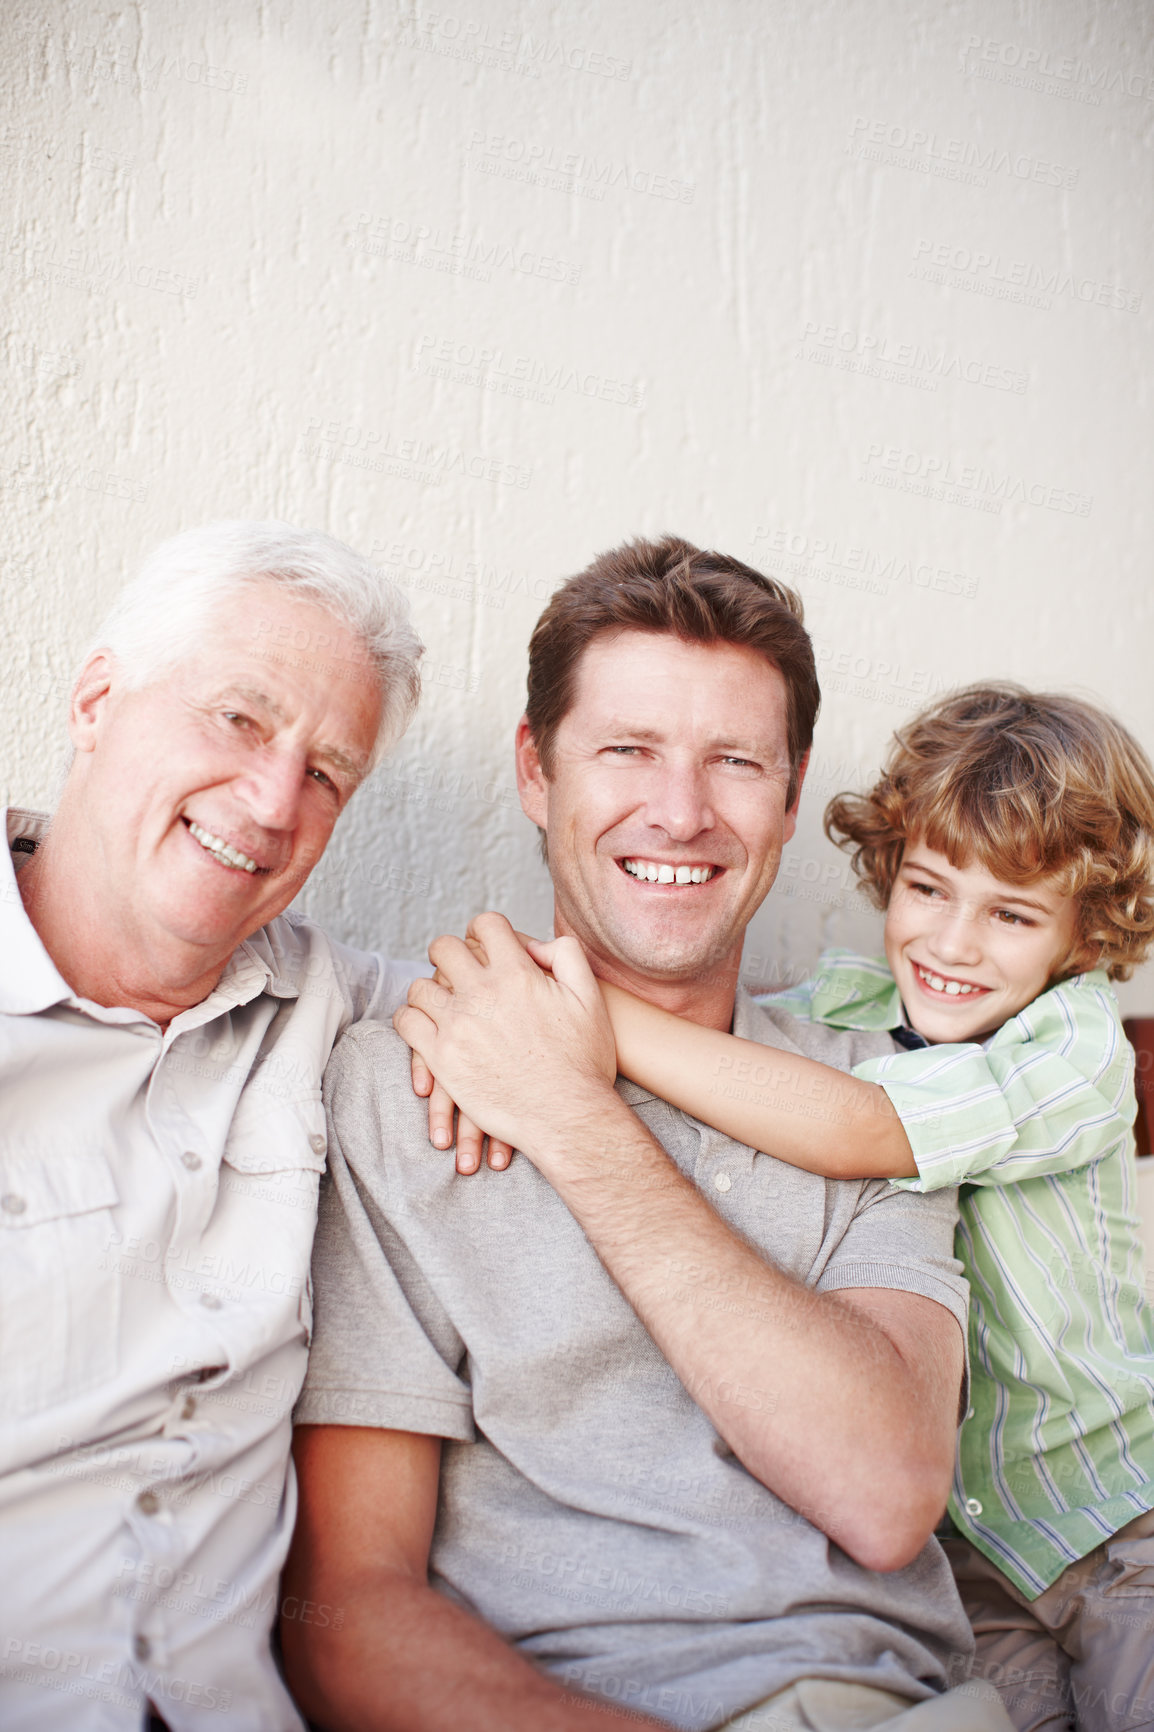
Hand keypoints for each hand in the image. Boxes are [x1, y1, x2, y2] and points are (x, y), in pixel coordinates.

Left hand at [394, 913, 617, 1169]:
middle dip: (448, 953)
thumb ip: (566, 955)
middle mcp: (484, 993)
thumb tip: (534, 943)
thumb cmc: (584, 1060)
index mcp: (519, 974)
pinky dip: (409, 1019)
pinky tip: (421, 1024)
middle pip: (445, 949)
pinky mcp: (443, 1058)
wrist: (569, 1116)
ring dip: (429, 989)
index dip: (484, 928)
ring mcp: (459, 1025)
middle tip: (452, 966)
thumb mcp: (589, 997)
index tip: (483, 942)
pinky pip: (408, 1023)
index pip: (487, 925)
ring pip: (421, 987)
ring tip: (437, 1000)